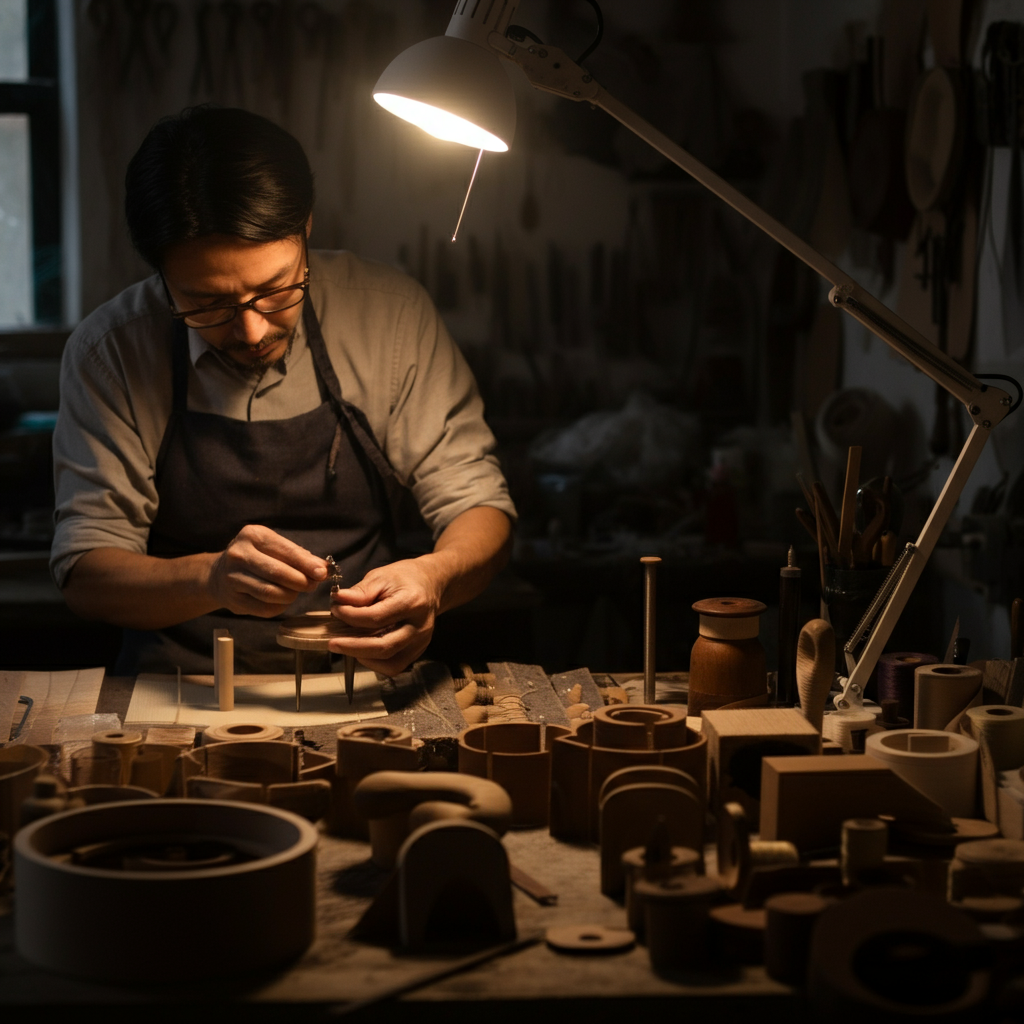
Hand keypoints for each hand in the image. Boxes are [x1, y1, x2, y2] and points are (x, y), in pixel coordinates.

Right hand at [207, 525, 326, 616]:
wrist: (219, 574)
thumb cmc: (257, 558)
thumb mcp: (275, 548)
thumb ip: (299, 556)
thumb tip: (324, 568)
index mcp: (252, 535)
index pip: (286, 551)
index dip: (306, 564)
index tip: (323, 573)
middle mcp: (239, 554)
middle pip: (278, 573)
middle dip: (301, 582)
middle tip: (312, 585)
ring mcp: (232, 578)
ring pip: (271, 593)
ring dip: (291, 595)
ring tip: (296, 592)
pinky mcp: (233, 599)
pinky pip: (265, 609)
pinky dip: (280, 607)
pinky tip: (282, 600)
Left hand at [328, 557, 443, 675]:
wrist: (430, 585)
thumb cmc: (404, 579)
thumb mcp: (381, 576)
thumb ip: (361, 591)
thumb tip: (339, 601)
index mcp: (411, 602)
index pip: (376, 618)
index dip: (350, 616)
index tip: (336, 610)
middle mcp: (420, 626)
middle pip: (383, 646)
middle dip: (352, 646)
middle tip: (332, 642)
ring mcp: (421, 642)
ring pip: (389, 662)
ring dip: (363, 657)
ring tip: (346, 646)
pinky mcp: (417, 651)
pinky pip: (394, 666)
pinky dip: (375, 663)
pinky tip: (362, 652)